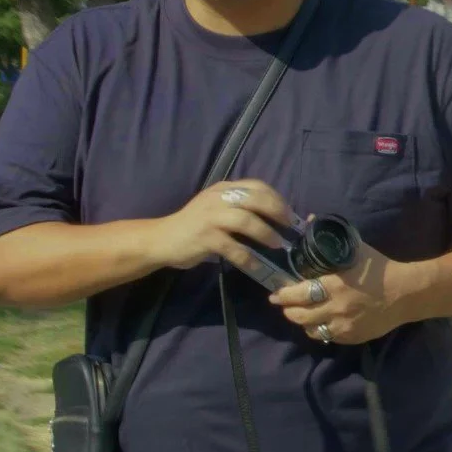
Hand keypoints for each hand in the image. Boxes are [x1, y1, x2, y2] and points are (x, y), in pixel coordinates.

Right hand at [149, 179, 292, 273]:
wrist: (161, 239)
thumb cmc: (193, 225)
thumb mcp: (215, 208)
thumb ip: (238, 207)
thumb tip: (271, 217)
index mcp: (223, 189)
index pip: (257, 186)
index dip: (277, 198)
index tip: (289, 213)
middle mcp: (218, 199)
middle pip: (256, 199)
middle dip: (278, 212)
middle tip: (290, 227)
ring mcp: (211, 218)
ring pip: (247, 221)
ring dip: (266, 233)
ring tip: (278, 244)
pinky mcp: (206, 238)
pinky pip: (234, 248)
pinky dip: (249, 258)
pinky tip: (257, 266)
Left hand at [268, 242, 433, 345]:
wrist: (406, 294)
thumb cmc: (379, 268)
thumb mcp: (356, 248)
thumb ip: (331, 238)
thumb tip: (310, 220)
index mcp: (334, 285)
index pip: (297, 294)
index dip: (282, 295)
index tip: (275, 293)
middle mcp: (335, 308)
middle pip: (298, 316)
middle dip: (288, 309)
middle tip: (284, 303)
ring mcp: (343, 326)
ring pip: (310, 330)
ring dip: (302, 322)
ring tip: (301, 313)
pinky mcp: (351, 337)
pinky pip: (327, 337)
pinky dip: (320, 329)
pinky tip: (321, 321)